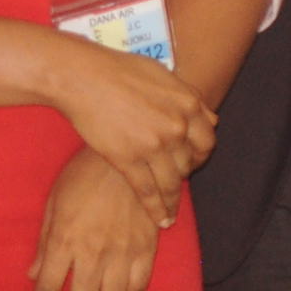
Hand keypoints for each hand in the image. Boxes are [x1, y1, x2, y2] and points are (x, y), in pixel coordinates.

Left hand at [26, 148, 161, 290]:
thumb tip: (33, 274)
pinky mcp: (147, 248)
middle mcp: (93, 252)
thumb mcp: (54, 204)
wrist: (129, 157)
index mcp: (64, 241)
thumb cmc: (84, 176)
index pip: (46, 290)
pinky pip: (139, 287)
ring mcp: (123, 252)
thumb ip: (45, 243)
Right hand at [41, 34, 212, 225]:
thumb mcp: (164, 77)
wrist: (83, 77)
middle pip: (190, 163)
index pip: (207, 141)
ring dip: (172, 200)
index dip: (200, 155)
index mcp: (188, 104)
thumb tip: (208, 117)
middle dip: (184, 176)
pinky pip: (148, 191)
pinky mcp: (128, 159)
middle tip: (176, 184)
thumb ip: (188, 99)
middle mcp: (177, 126)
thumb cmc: (120, 71)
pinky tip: (160, 220)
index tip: (192, 163)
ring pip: (171, 182)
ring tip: (170, 213)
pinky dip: (155, 208)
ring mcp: (153, 145)